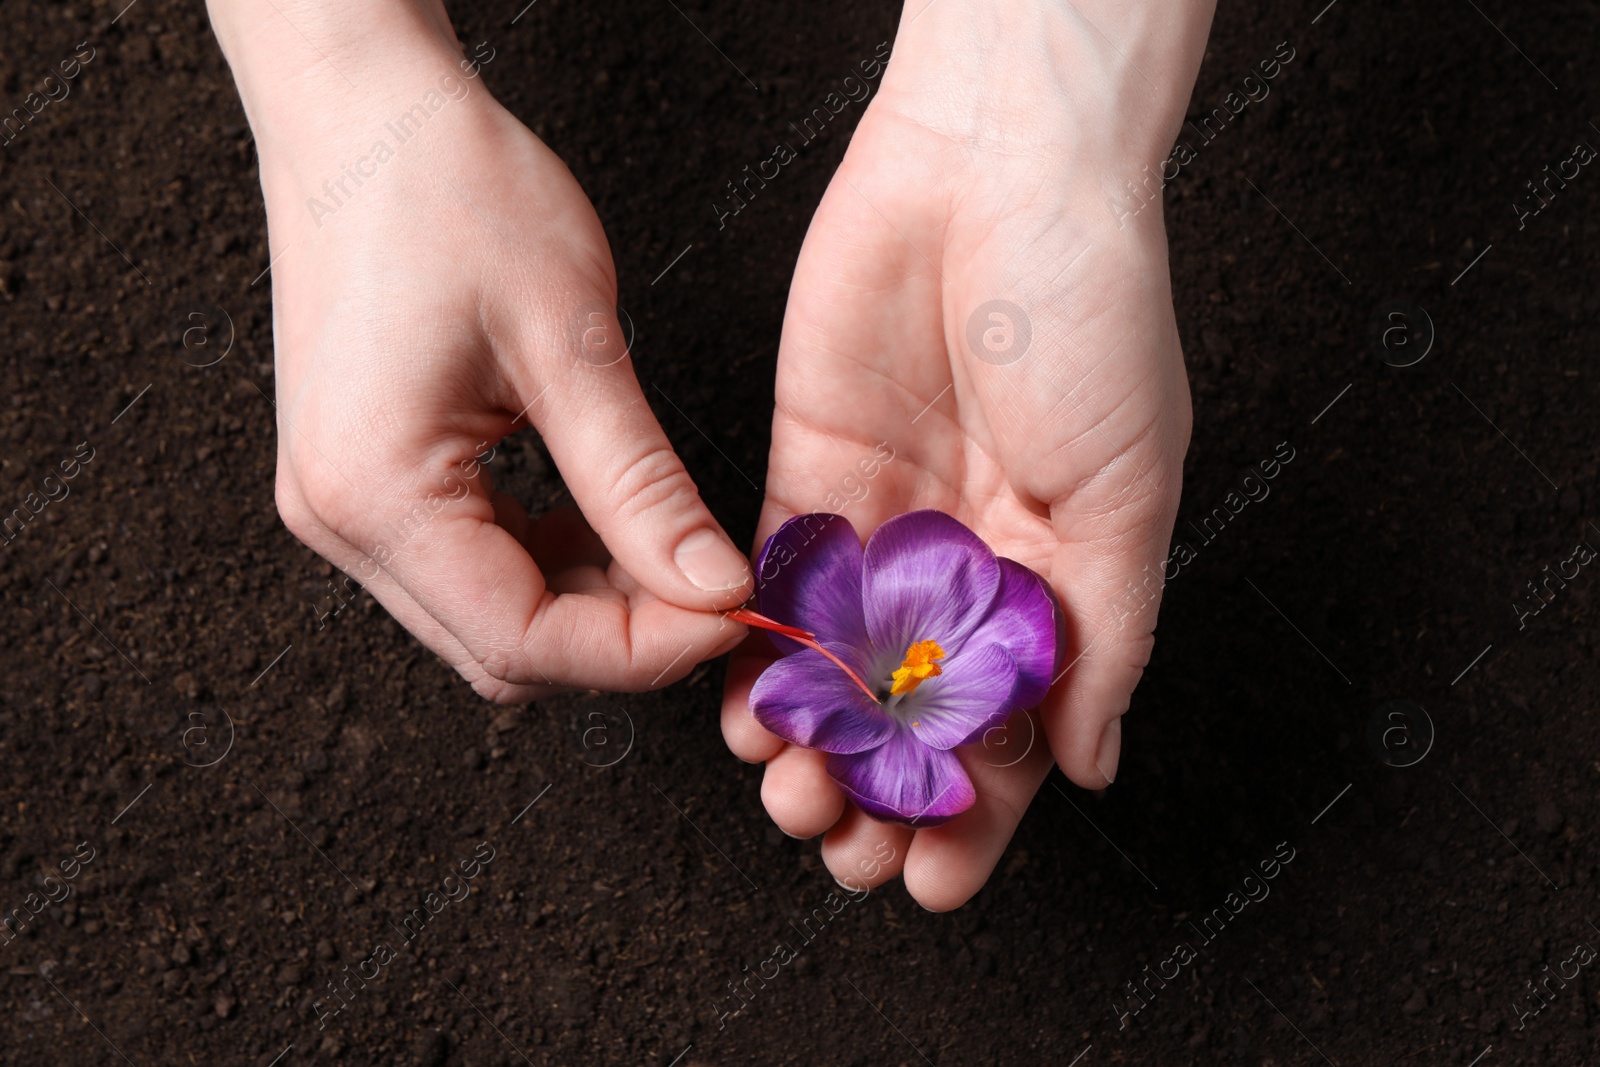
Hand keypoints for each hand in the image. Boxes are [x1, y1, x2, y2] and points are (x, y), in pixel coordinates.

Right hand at [210, 0, 751, 698]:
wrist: (364, 112)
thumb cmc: (449, 189)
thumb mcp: (569, 341)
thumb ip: (640, 485)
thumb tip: (711, 586)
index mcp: (374, 490)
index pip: (522, 639)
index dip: (639, 650)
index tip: (730, 614)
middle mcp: (339, 518)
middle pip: (500, 648)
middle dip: (619, 638)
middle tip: (712, 585)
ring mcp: (342, 504)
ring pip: (487, 618)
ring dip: (588, 604)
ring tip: (671, 548)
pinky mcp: (364, 479)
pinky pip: (468, 564)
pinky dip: (548, 562)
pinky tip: (607, 521)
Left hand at [722, 0, 1212, 907]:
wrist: (996, 173)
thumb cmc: (1094, 312)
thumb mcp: (1130, 492)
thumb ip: (1107, 635)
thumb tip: (1091, 763)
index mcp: (1061, 577)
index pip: (1016, 731)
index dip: (976, 815)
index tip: (933, 880)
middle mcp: (970, 564)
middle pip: (916, 716)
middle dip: (879, 793)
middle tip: (843, 845)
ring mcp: (887, 524)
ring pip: (838, 671)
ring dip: (812, 743)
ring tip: (791, 792)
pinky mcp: (808, 475)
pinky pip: (777, 590)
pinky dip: (758, 656)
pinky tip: (747, 711)